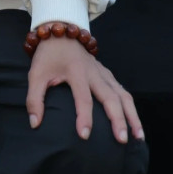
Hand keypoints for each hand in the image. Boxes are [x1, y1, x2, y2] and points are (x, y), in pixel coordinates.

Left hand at [26, 36, 144, 143]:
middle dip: (118, 119)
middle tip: (121, 140)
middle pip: (111, 97)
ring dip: (132, 115)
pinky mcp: (108, 74)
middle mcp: (94, 72)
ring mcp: (104, 73)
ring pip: (123, 95)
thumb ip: (34, 99)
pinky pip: (123, 91)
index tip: (85, 136)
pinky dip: (130, 107)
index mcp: (76, 71)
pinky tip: (134, 122)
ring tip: (138, 136)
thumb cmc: (48, 56)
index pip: (83, 98)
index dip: (84, 118)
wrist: (60, 32)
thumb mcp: (35, 74)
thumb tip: (35, 124)